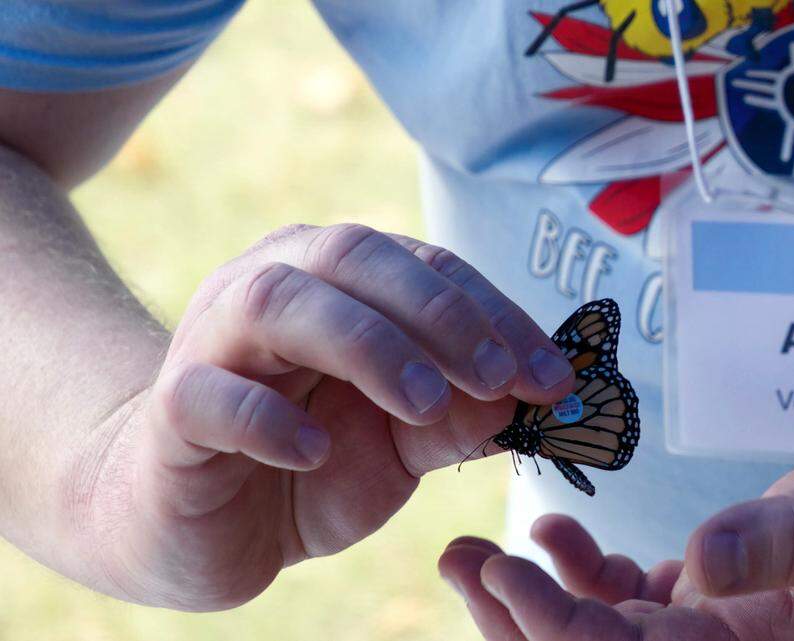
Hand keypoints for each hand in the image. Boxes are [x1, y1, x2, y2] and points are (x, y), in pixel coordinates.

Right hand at [74, 223, 574, 610]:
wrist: (204, 520)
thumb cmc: (311, 460)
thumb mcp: (404, 442)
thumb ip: (460, 416)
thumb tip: (532, 397)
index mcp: (338, 280)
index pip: (427, 267)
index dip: (496, 315)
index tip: (552, 377)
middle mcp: (273, 286)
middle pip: (355, 256)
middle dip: (441, 315)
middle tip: (499, 379)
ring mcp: (212, 341)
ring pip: (278, 301)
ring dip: (366, 346)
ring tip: (423, 405)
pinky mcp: (172, 411)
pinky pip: (210, 395)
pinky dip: (268, 419)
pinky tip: (314, 451)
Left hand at [440, 391, 793, 639]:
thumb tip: (702, 567)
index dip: (565, 631)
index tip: (506, 575)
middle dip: (527, 622)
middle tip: (460, 562)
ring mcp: (734, 623)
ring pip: (613, 629)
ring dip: (543, 595)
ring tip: (483, 546)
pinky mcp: (730, 587)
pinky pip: (639, 595)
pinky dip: (589, 571)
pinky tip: (557, 531)